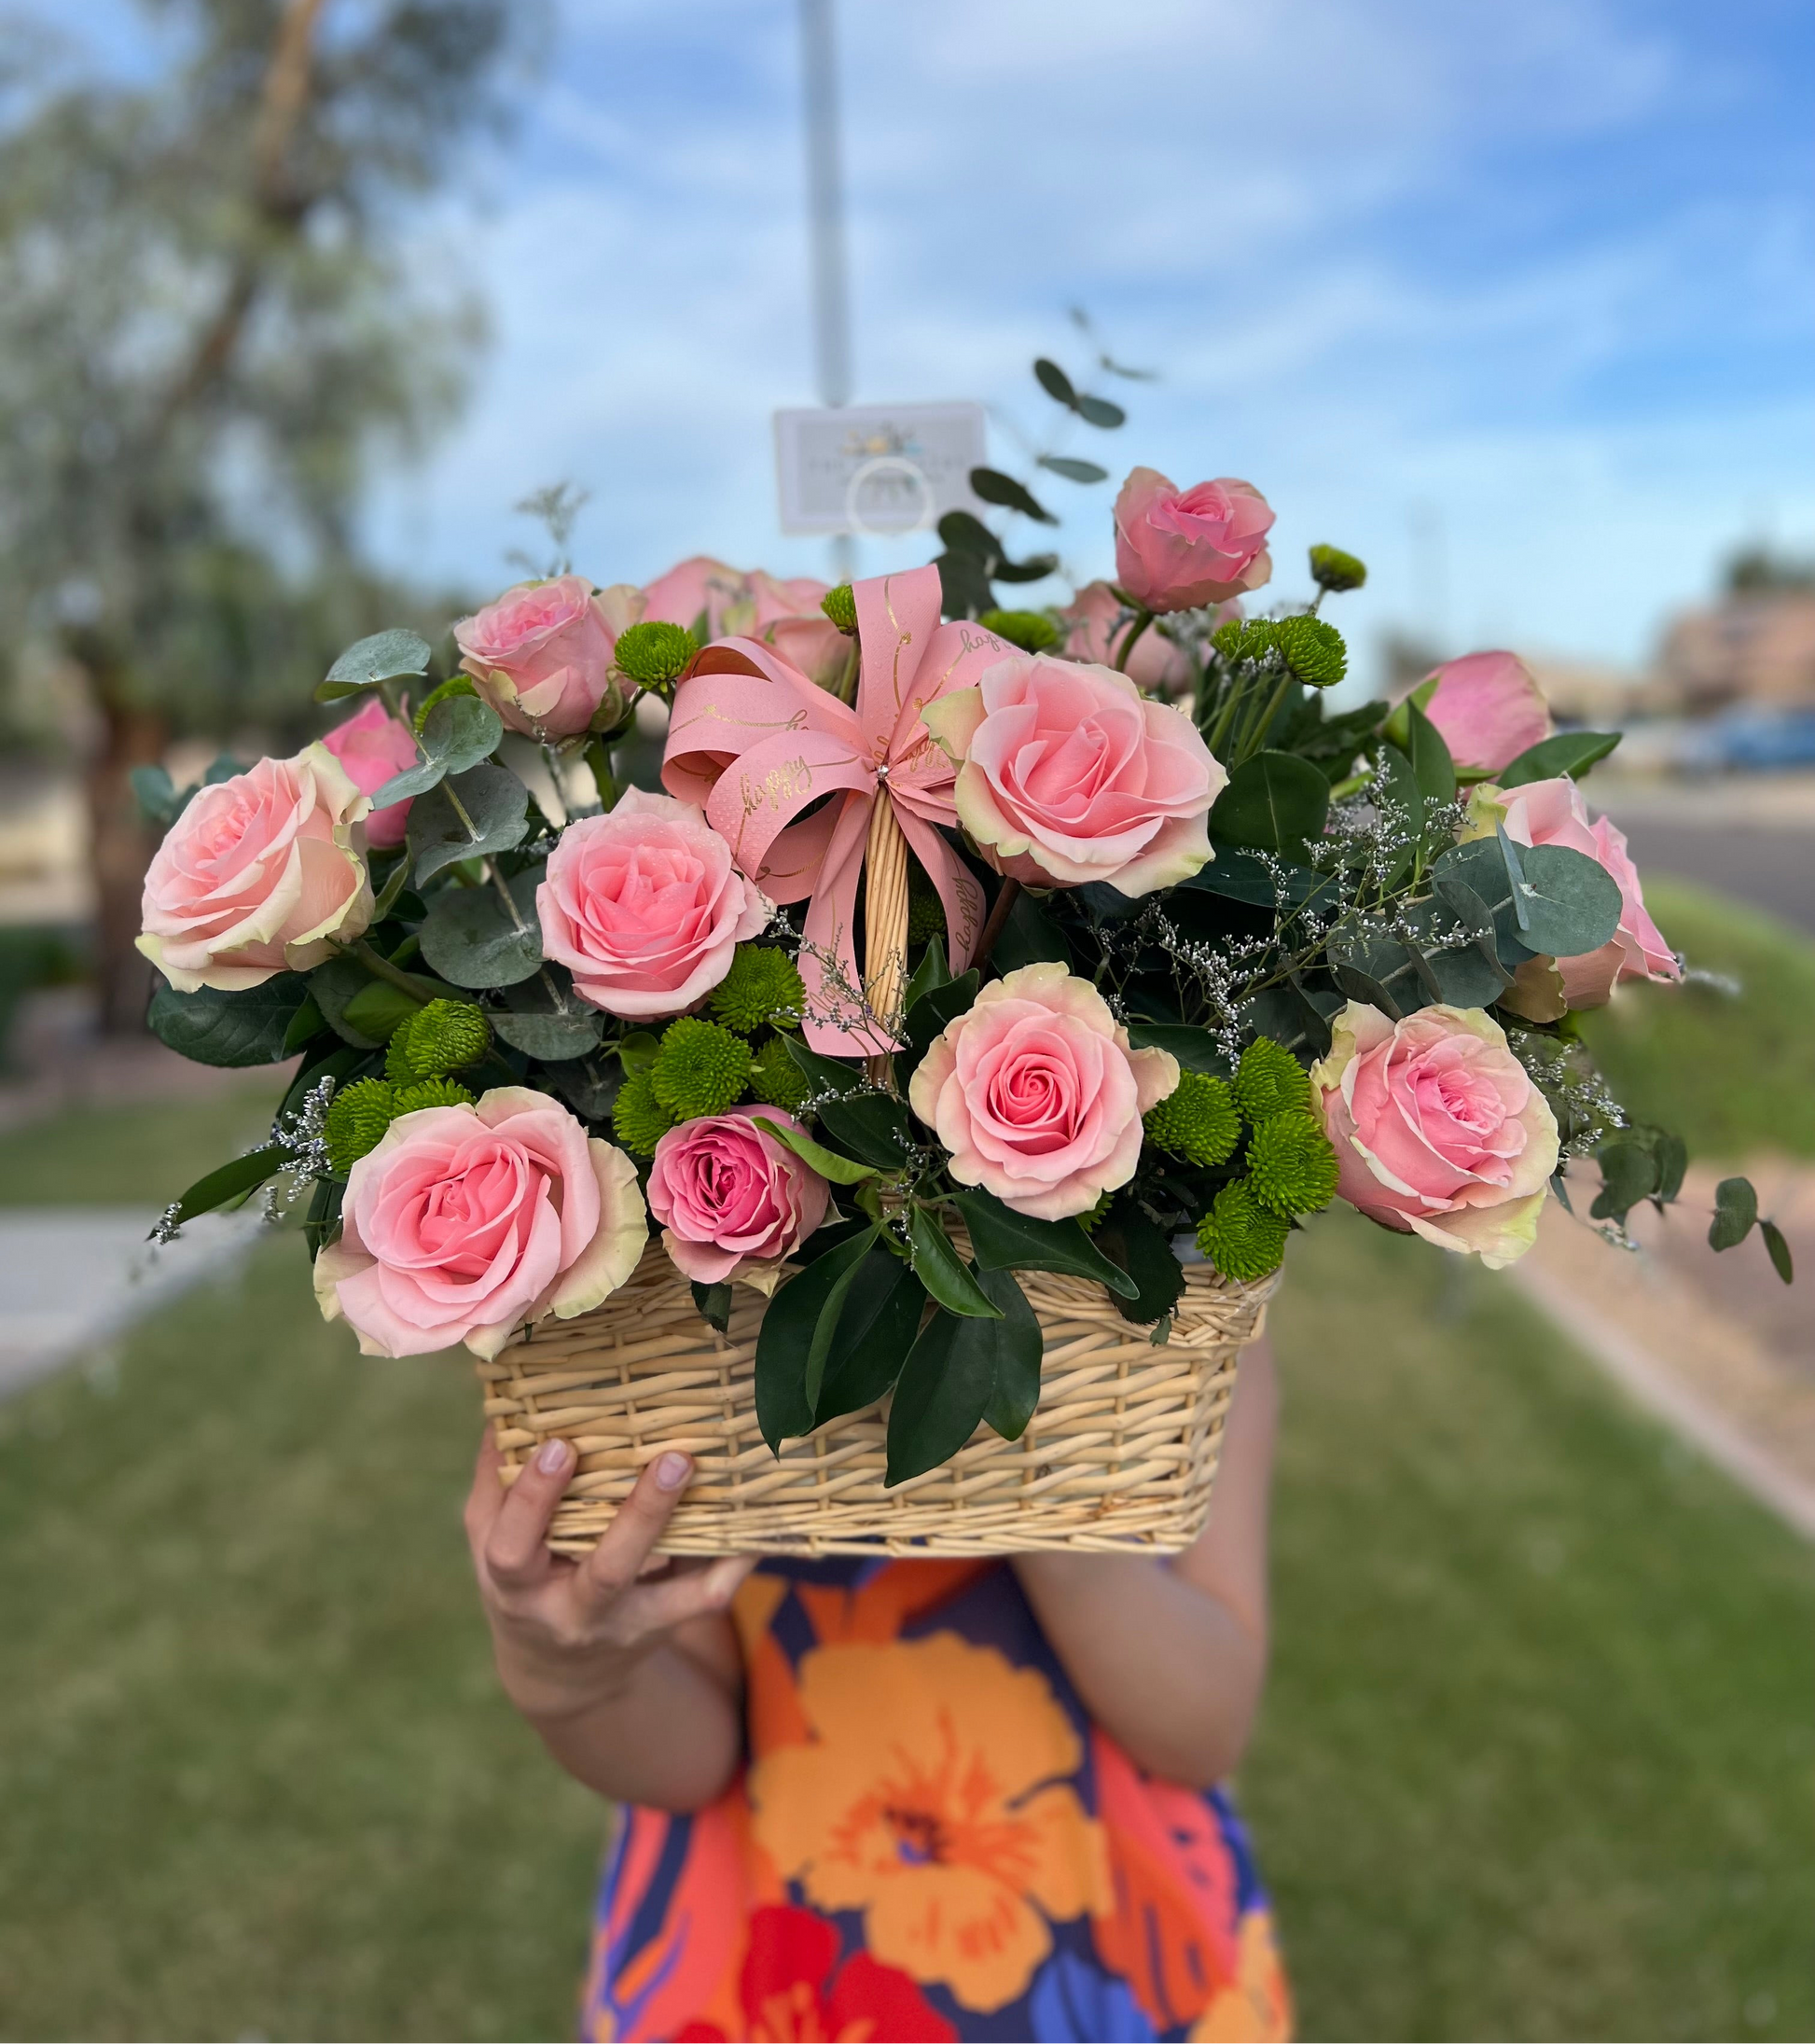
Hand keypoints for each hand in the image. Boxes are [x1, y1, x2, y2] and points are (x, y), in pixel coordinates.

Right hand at [464, 1434, 755, 1722]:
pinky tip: (759, 1518)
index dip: (535, 1500)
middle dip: (642, 1517)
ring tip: (721, 1479)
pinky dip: (738, 1559)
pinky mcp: (667, 1624)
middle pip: (609, 1572)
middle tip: (673, 1458)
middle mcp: (574, 1612)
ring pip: (671, 1591)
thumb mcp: (490, 1541)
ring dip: (706, 1536)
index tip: (560, 1446)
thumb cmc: (525, 1581)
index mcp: (518, 1586)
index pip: (516, 1549)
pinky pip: (709, 1595)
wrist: (563, 1677)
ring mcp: (627, 1623)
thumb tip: (503, 1406)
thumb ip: (495, 1480)